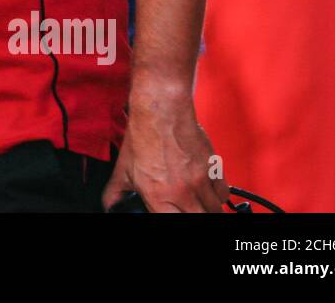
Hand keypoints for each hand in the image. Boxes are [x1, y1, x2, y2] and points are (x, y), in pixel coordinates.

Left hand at [102, 85, 229, 211]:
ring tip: (198, 203)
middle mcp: (182, 192)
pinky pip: (224, 193)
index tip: (173, 213)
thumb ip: (116, 192)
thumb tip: (111, 205)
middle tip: (188, 209)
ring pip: (214, 209)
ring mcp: (200, 181)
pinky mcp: (213, 168)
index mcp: (158, 196)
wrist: (162, 111)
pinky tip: (208, 191)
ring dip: (207, 208)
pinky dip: (218, 196)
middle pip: (200, 219)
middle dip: (196, 216)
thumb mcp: (123, 169)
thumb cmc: (143, 136)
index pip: (172, 223)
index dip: (174, 220)